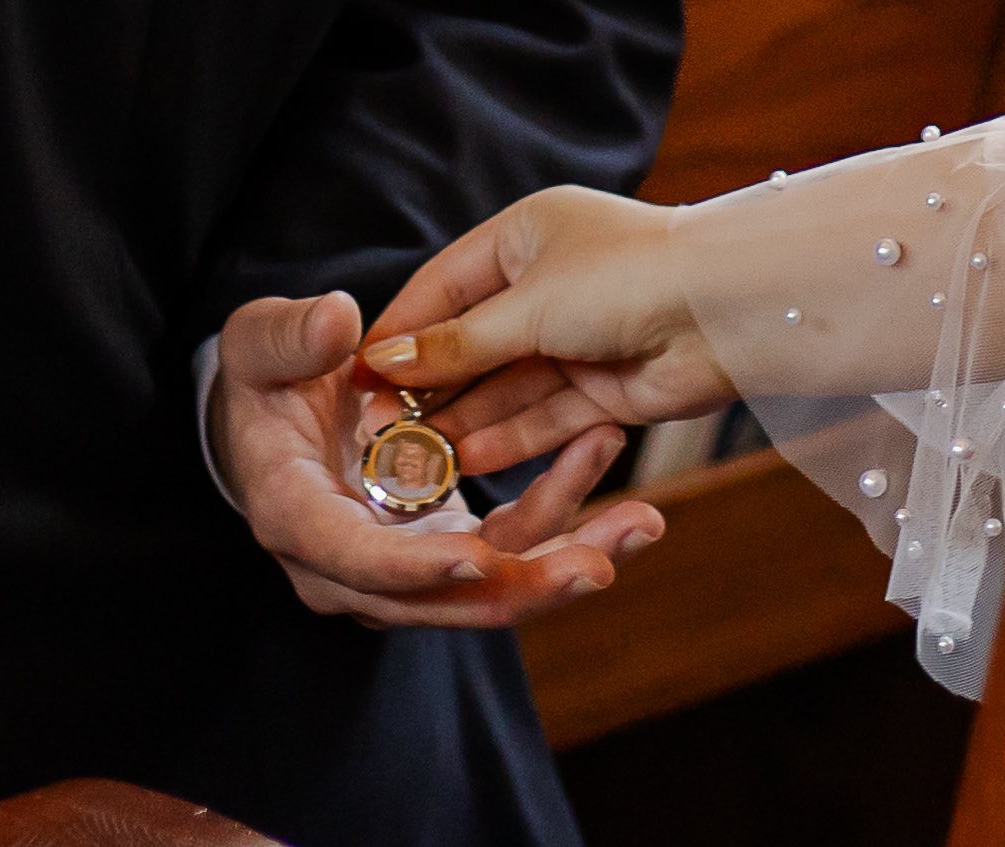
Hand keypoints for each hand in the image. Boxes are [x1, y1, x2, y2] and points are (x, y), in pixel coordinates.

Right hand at [211, 291, 663, 627]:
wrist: (283, 406)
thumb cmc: (267, 376)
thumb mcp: (260, 343)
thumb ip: (291, 337)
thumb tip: (336, 324)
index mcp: (295, 513)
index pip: (352, 557)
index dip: (412, 565)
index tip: (477, 562)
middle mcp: (351, 558)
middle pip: (440, 597)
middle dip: (522, 585)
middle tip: (595, 568)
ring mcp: (406, 557)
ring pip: (493, 581)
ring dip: (567, 554)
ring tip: (639, 524)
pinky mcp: (449, 540)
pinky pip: (511, 534)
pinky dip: (563, 502)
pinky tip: (604, 448)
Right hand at [359, 186, 736, 474]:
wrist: (735, 310)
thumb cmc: (629, 277)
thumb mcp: (525, 306)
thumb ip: (453, 343)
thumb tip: (379, 364)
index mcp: (524, 237)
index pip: (439, 289)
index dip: (398, 334)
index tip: (357, 376)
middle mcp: (547, 286)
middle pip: (469, 344)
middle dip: (428, 387)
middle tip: (379, 428)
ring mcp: (575, 338)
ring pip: (504, 387)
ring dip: (463, 420)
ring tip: (415, 456)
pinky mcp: (602, 387)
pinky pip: (542, 416)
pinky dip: (508, 438)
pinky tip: (467, 459)